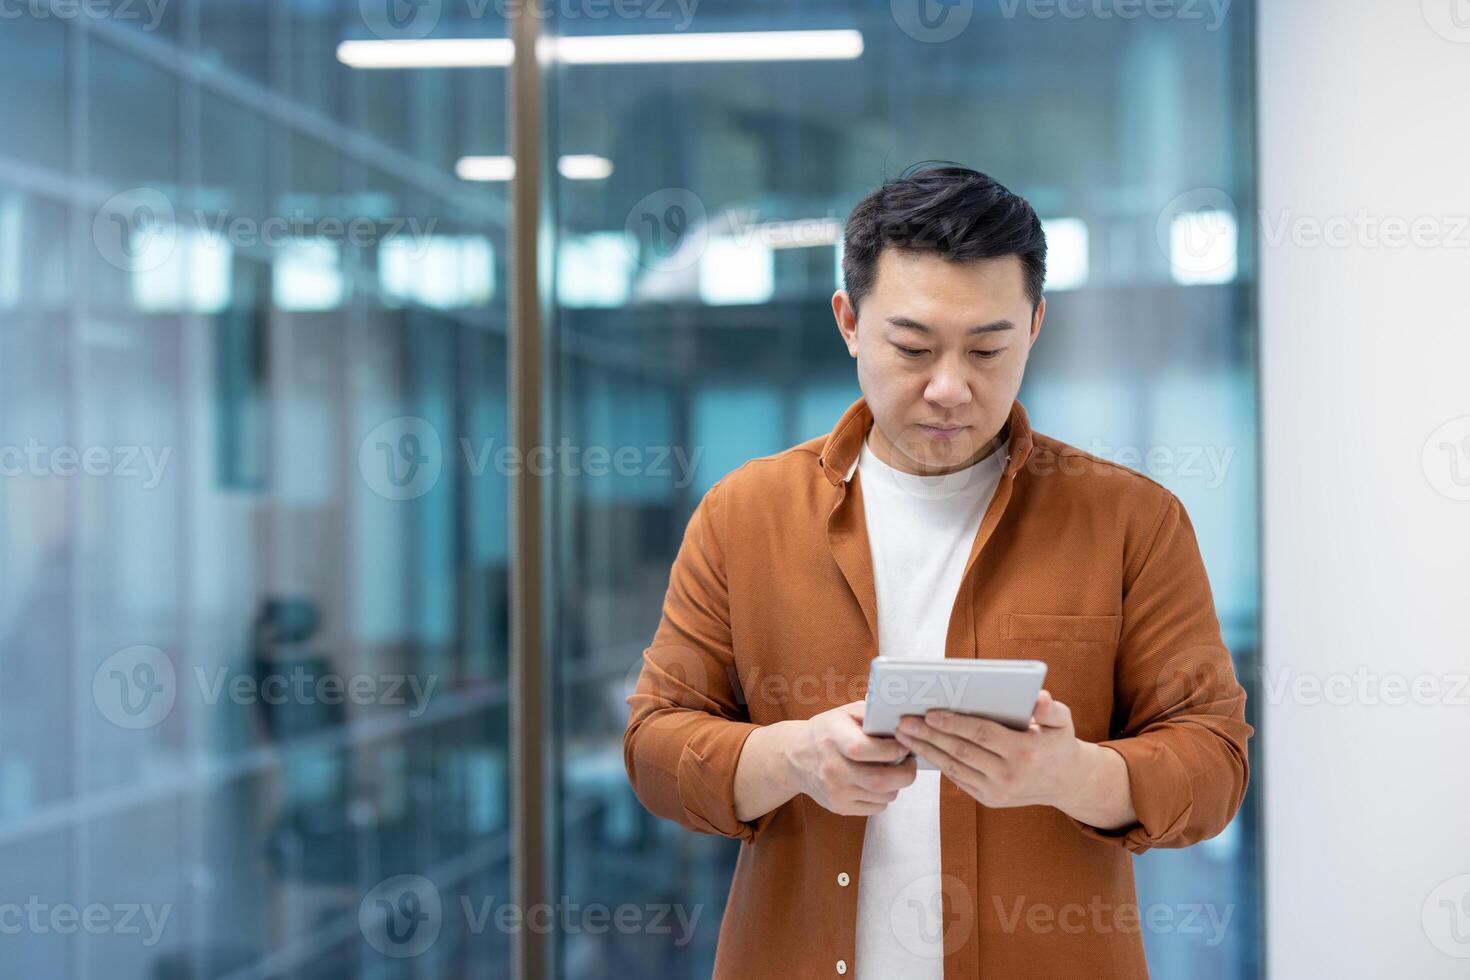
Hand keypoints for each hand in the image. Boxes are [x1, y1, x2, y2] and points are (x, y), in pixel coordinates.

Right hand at [785, 700, 917, 815]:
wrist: (797, 758)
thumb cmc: (828, 732)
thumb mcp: (846, 713)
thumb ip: (873, 714)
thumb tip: (903, 721)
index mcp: (834, 738)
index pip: (865, 749)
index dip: (892, 749)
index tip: (904, 744)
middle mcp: (832, 768)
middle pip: (879, 780)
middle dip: (905, 772)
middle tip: (910, 762)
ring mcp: (836, 791)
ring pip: (883, 796)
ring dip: (897, 784)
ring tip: (894, 770)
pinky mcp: (840, 807)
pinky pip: (876, 808)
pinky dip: (885, 796)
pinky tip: (879, 781)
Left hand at [892, 690, 1133, 825]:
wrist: (1065, 782)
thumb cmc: (1058, 742)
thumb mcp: (1063, 721)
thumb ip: (1052, 709)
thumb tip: (1039, 699)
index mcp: (1025, 751)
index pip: (983, 735)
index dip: (955, 724)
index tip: (930, 713)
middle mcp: (1009, 776)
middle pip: (962, 752)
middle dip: (930, 736)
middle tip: (904, 722)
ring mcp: (997, 792)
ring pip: (954, 768)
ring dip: (926, 750)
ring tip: (903, 735)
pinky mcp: (989, 800)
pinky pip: (958, 779)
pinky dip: (938, 763)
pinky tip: (921, 749)